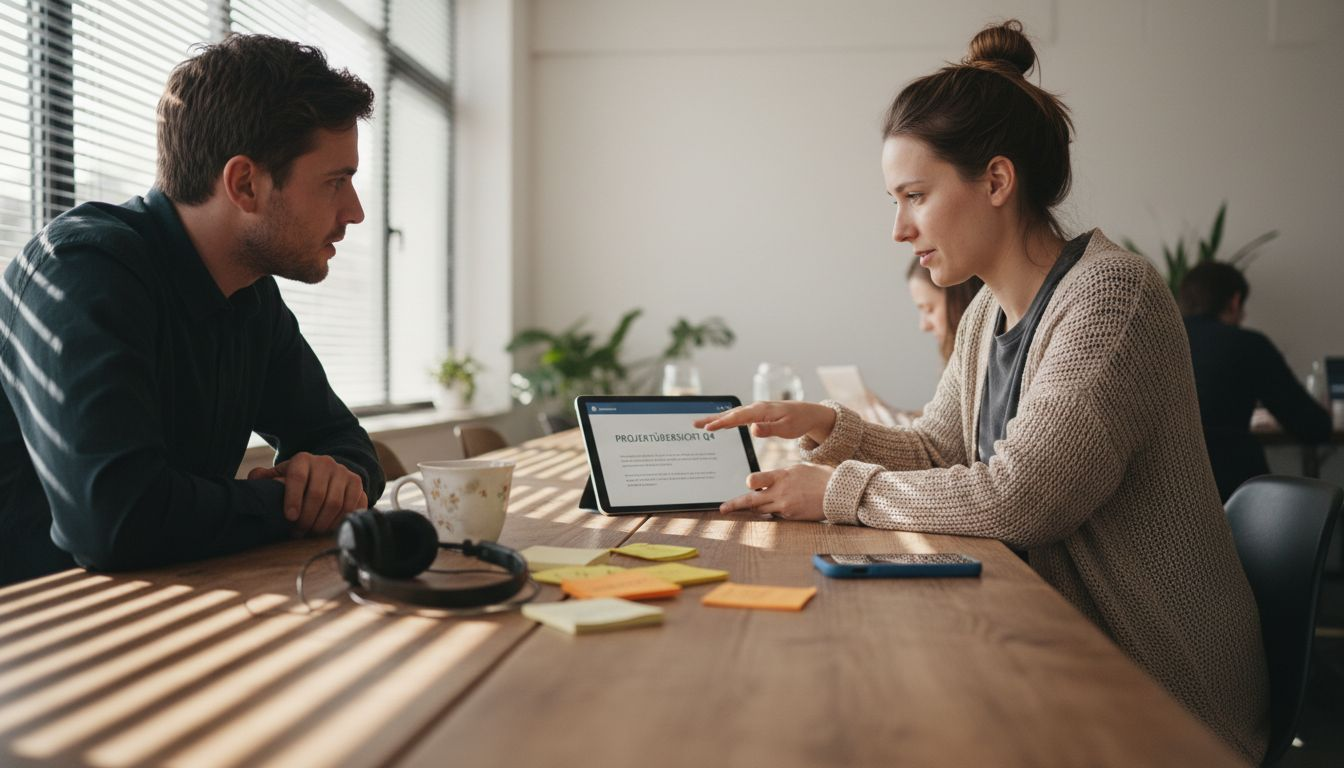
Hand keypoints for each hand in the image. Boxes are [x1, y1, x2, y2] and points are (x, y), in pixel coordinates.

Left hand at [248, 452, 368, 534]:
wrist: (327, 473)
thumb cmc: (298, 480)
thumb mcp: (281, 475)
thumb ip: (265, 478)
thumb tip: (254, 478)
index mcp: (303, 459)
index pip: (298, 477)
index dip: (293, 498)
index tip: (289, 517)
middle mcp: (326, 463)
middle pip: (318, 494)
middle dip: (307, 518)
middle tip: (299, 532)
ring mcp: (344, 473)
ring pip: (336, 503)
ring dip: (323, 523)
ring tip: (312, 533)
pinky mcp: (357, 484)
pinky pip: (352, 506)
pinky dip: (339, 521)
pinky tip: (328, 529)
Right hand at [693, 401, 836, 443]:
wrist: (809, 414)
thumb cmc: (798, 422)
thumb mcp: (786, 429)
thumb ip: (769, 429)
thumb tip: (752, 429)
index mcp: (761, 410)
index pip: (737, 417)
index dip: (722, 422)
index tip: (708, 428)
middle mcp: (756, 408)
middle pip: (730, 413)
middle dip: (712, 418)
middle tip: (695, 423)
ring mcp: (756, 410)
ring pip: (732, 414)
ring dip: (716, 418)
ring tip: (700, 423)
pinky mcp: (757, 414)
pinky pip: (738, 416)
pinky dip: (726, 419)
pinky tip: (719, 423)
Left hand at [718, 464, 833, 520]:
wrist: (838, 493)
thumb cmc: (820, 478)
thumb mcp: (799, 469)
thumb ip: (781, 475)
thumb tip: (769, 480)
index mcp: (781, 475)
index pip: (755, 480)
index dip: (749, 484)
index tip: (745, 485)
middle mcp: (780, 491)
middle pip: (751, 501)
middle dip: (735, 504)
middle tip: (723, 508)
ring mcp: (785, 506)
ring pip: (761, 510)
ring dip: (753, 509)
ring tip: (742, 510)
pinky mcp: (791, 517)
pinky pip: (775, 516)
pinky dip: (772, 512)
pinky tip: (776, 508)